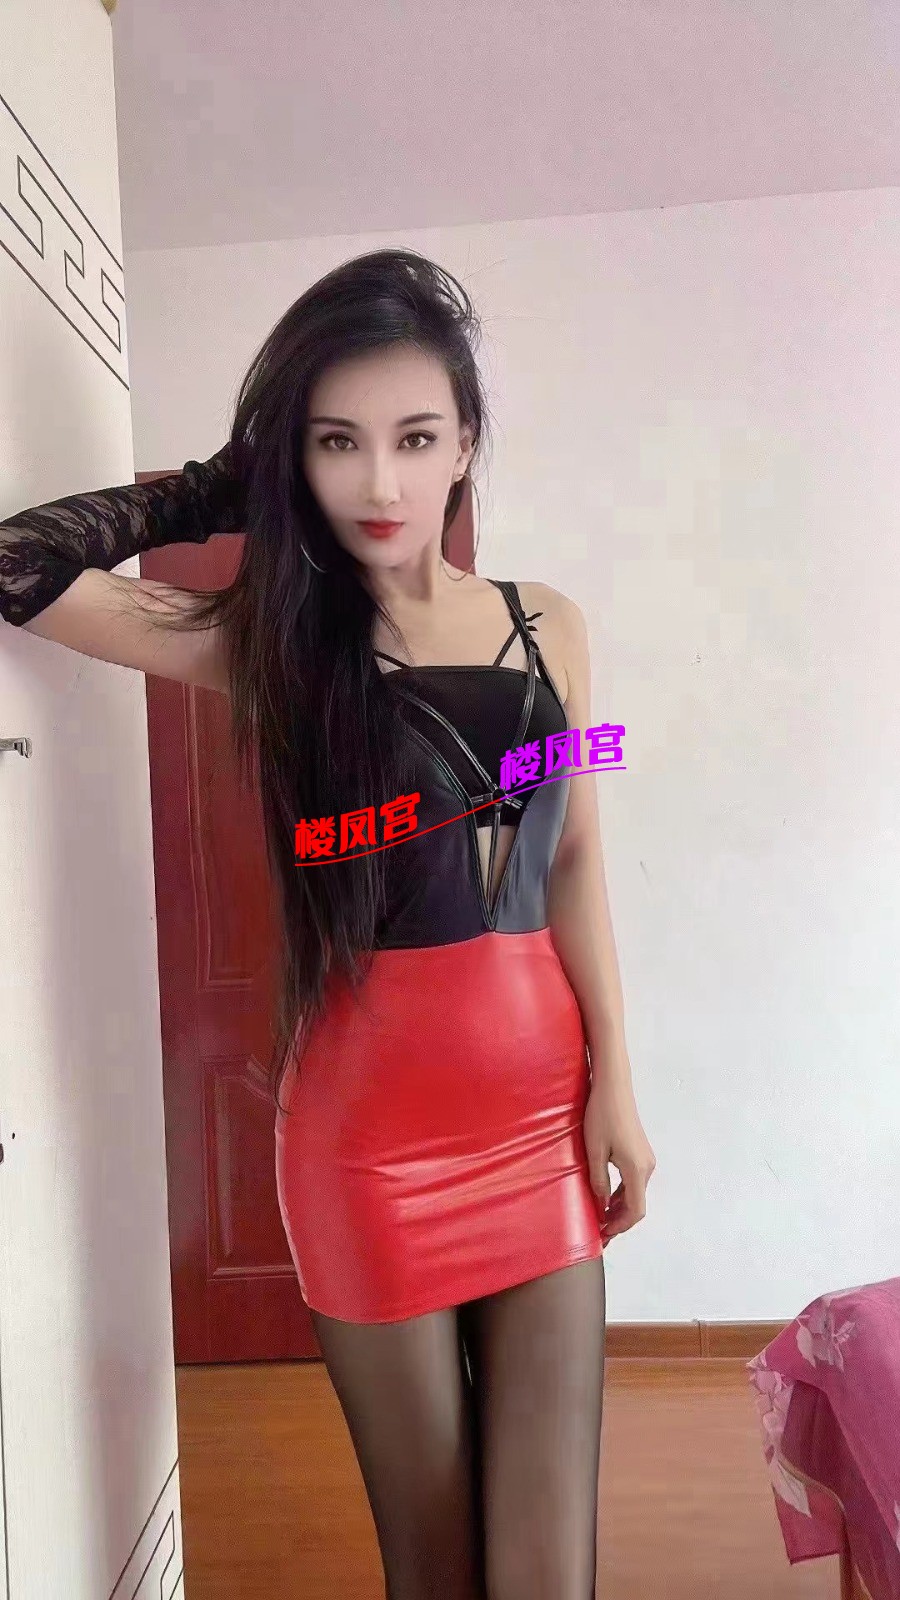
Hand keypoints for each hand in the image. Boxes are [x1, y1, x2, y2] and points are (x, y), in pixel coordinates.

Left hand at [583, 1079, 655, 1242]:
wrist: (613, 1087)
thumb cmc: (602, 1115)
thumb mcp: (594, 1151)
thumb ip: (598, 1180)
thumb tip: (601, 1204)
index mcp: (637, 1169)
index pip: (635, 1210)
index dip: (620, 1226)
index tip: (604, 1233)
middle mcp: (647, 1166)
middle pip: (637, 1204)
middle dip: (619, 1220)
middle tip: (600, 1232)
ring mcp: (646, 1159)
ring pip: (635, 1193)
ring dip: (620, 1208)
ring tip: (600, 1217)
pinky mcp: (640, 1152)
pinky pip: (634, 1181)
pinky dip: (622, 1194)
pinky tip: (606, 1197)